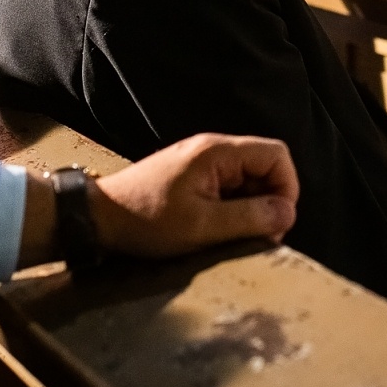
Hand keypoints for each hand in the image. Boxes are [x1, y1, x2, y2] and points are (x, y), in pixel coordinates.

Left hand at [90, 134, 298, 257]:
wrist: (98, 218)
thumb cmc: (145, 221)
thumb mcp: (202, 226)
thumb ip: (249, 218)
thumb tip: (288, 214)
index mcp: (217, 152)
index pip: (276, 155)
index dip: (287, 188)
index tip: (277, 221)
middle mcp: (213, 150)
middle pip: (265, 166)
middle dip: (270, 201)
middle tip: (259, 236)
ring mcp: (203, 162)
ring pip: (249, 179)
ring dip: (252, 208)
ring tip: (235, 235)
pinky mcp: (194, 177)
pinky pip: (230, 187)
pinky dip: (234, 208)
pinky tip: (219, 230)